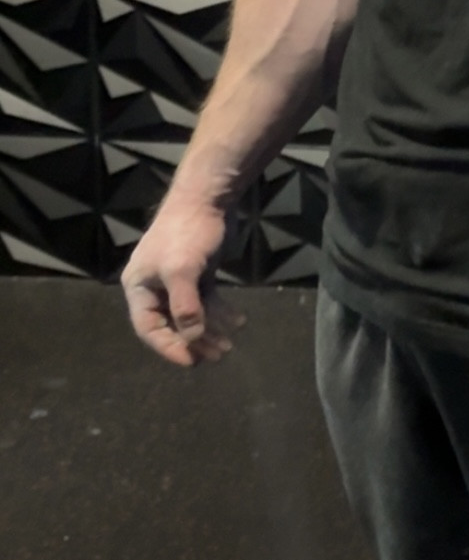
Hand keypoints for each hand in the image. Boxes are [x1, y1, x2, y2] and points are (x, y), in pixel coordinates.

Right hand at [121, 196, 244, 367]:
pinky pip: (206, 301)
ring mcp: (177, 280)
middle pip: (172, 324)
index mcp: (139, 287)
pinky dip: (220, 312)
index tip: (191, 362)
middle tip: (218, 355)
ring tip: (230, 343)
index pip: (149, 328)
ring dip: (210, 329)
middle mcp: (155, 287)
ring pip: (192, 314)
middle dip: (195, 341)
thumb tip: (192, 338)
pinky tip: (239, 321)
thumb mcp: (182, 270)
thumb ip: (185, 306)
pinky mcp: (197, 273)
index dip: (169, 347)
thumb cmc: (187, 233)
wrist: (208, 197)